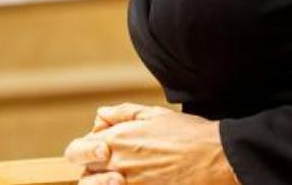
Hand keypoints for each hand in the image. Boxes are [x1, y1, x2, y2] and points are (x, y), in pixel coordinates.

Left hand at [64, 103, 240, 184]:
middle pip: (85, 175)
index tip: (98, 149)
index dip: (83, 150)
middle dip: (94, 169)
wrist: (215, 157)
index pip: (76, 151)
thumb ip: (122, 114)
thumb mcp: (154, 114)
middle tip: (113, 166)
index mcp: (117, 140)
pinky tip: (142, 180)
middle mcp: (118, 165)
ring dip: (106, 183)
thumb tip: (100, 115)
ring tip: (122, 179)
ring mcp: (130, 184)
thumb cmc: (188, 133)